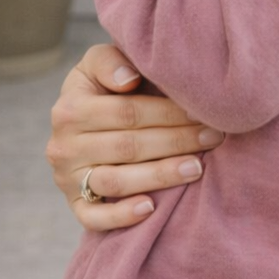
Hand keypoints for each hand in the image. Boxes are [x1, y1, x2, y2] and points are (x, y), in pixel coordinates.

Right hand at [45, 43, 224, 231]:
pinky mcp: (74, 204)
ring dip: (161, 175)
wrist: (81, 124)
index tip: (203, 112)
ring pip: (116, 181)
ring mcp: (67, 178)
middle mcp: (63, 145)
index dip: (168, 113)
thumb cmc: (104, 88)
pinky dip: (121, 215)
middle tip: (214, 137)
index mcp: (70, 108)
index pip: (127, 113)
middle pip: (128, 146)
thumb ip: (110, 62)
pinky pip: (94, 217)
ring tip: (198, 168)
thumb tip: (128, 80)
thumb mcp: (98, 64)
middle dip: (176, 141)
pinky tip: (151, 207)